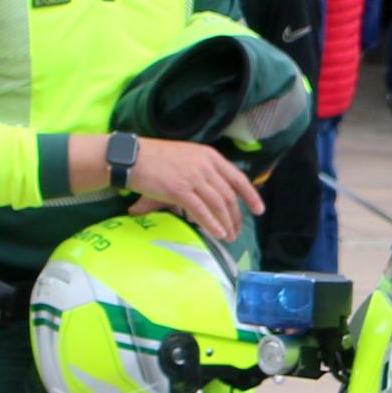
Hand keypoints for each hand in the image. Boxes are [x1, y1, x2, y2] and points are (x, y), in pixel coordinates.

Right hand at [120, 137, 254, 243]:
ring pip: (218, 204)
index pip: (237, 177)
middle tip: (237, 231)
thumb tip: (215, 191)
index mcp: (209, 155)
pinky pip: (201, 210)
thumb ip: (203, 169)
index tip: (258, 210)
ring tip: (229, 237)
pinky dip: (212, 224)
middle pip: (228, 195)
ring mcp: (193, 177)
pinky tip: (218, 233)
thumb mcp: (187, 156)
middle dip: (236, 216)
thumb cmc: (156, 158)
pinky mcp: (179, 190)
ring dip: (226, 223)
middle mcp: (205, 165)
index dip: (251, 195)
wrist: (132, 158)